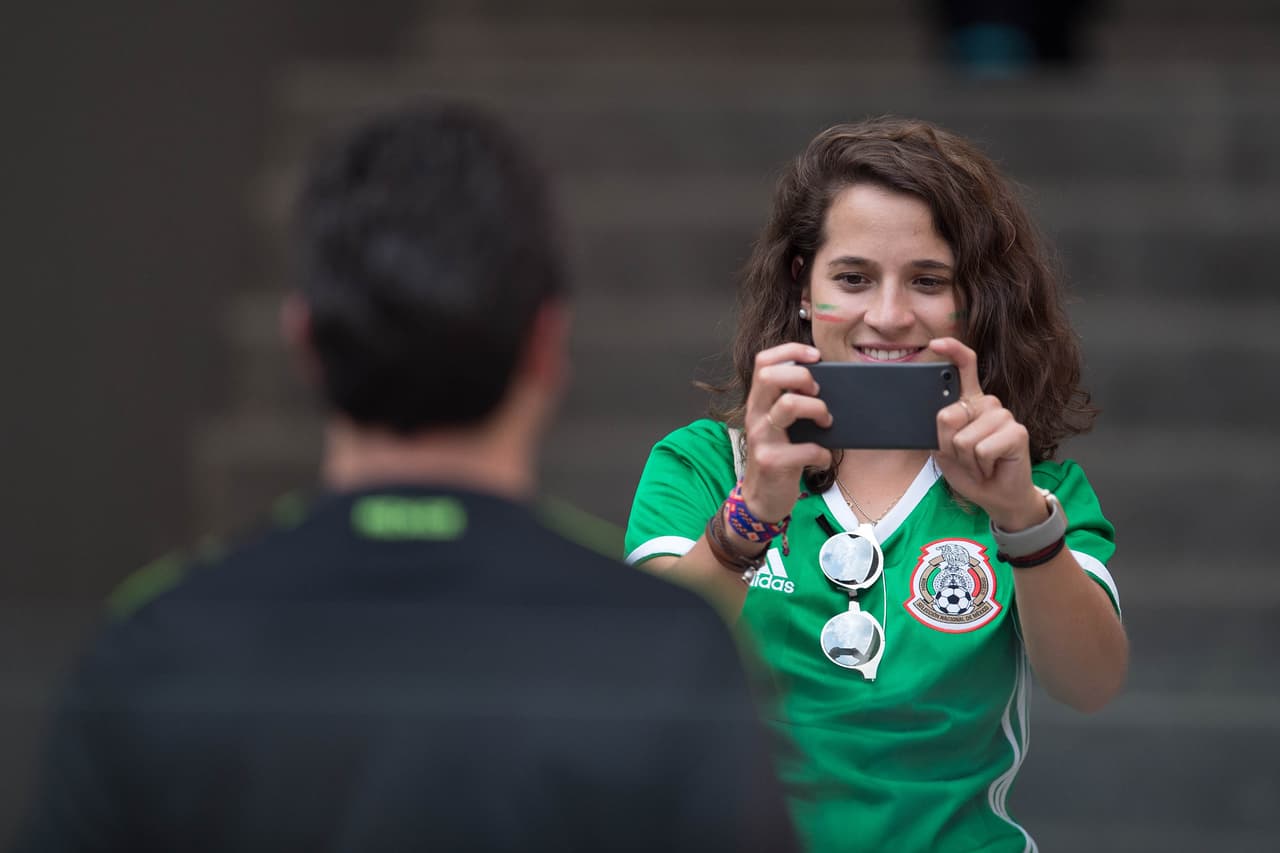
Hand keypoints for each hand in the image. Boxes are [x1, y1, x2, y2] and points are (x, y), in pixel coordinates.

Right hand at [741, 343, 833, 521]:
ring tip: (827, 422)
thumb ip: (789, 403)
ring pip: (788, 405)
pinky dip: (822, 453)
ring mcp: (761, 438)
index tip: (815, 356)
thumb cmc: (777, 457)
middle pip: (772, 376)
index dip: (791, 351)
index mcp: (758, 402)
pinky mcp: (771, 461)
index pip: (764, 361)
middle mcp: (755, 415)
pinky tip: (823, 459)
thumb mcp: (777, 426)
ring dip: (817, 409)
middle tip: (818, 392)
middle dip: (803, 377)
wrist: (761, 499)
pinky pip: (806, 449)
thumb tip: (824, 384)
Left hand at [929, 337, 1046, 530]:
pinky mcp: (1017, 432)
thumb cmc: (970, 472)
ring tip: (979, 463)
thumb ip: (939, 430)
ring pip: (964, 438)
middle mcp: (988, 404)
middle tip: (965, 457)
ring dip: (966, 460)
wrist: (995, 496)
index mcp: (970, 403)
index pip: (964, 367)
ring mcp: (1004, 416)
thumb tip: (943, 415)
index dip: (952, 351)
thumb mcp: (944, 451)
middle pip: (949, 415)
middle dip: (949, 446)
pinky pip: (981, 449)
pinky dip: (980, 466)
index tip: (935, 344)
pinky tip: (991, 467)